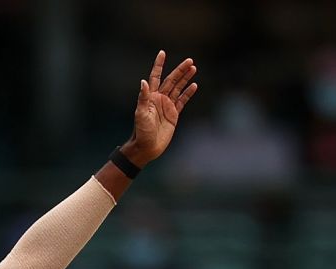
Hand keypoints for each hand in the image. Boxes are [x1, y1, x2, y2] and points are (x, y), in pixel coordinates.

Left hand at [124, 49, 199, 165]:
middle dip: (180, 70)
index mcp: (150, 97)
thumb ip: (143, 98)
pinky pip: (182, 100)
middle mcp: (159, 99)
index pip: (155, 77)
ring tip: (193, 68)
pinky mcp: (174, 114)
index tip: (162, 53)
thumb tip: (144, 81)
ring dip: (185, 78)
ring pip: (178, 88)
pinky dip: (188, 93)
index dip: (158, 65)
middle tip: (190, 60)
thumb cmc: (141, 132)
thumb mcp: (141, 114)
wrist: (147, 147)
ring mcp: (167, 106)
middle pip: (171, 80)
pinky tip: (194, 85)